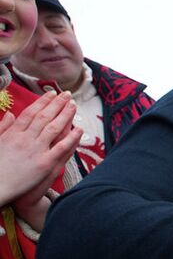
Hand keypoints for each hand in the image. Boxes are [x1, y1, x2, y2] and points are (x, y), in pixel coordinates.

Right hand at [0, 92, 81, 207]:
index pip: (31, 113)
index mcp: (13, 133)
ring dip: (65, 115)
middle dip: (57, 104)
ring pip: (54, 128)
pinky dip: (71, 138)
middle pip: (44, 117)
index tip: (52, 94)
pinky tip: (80, 130)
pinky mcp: (45, 164)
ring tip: (74, 105)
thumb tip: (11, 114)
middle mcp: (25, 139)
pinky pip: (62, 148)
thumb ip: (3, 127)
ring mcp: (36, 151)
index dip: (42, 102)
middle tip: (67, 94)